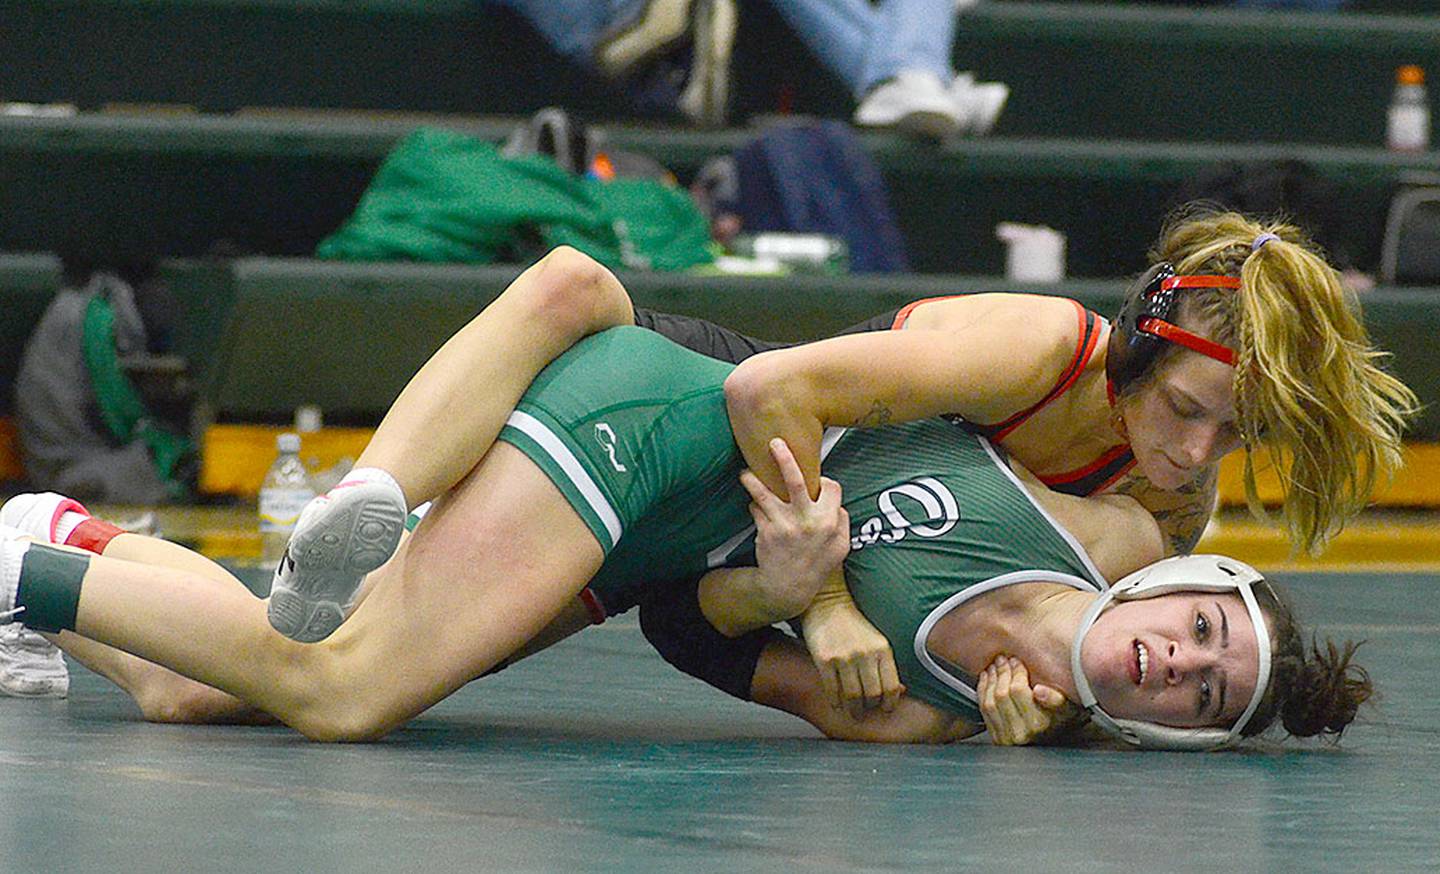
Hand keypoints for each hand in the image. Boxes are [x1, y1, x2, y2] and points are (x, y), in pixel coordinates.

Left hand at [739, 437, 850, 618]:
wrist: (788, 588)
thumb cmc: (816, 566)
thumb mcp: (840, 548)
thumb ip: (842, 523)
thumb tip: (837, 505)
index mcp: (828, 521)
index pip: (830, 487)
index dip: (825, 483)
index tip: (820, 484)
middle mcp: (806, 520)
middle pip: (796, 481)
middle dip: (785, 458)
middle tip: (774, 442)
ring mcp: (783, 525)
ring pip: (764, 493)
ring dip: (752, 480)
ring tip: (745, 472)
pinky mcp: (765, 531)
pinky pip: (756, 509)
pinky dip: (756, 506)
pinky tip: (756, 507)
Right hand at [802, 594, 903, 715]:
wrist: (826, 602)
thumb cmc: (853, 624)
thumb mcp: (877, 640)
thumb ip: (886, 665)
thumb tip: (901, 692)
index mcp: (882, 649)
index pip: (891, 687)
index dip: (890, 703)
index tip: (885, 709)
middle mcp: (865, 653)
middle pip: (872, 695)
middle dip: (869, 708)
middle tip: (865, 711)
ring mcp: (844, 657)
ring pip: (852, 696)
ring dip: (853, 709)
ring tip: (852, 711)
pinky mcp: (824, 659)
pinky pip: (832, 689)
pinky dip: (835, 701)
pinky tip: (836, 703)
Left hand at [976, 655, 1081, 745]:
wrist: (1058, 739)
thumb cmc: (1062, 718)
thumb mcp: (1067, 706)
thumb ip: (1055, 698)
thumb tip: (1039, 691)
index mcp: (1038, 723)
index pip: (1018, 691)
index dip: (1015, 672)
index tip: (1016, 660)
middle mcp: (1020, 733)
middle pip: (1001, 695)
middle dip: (1001, 673)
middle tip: (1003, 659)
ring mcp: (1006, 737)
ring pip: (989, 703)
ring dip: (990, 680)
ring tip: (994, 667)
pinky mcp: (996, 738)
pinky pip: (984, 711)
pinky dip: (982, 691)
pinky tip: (986, 679)